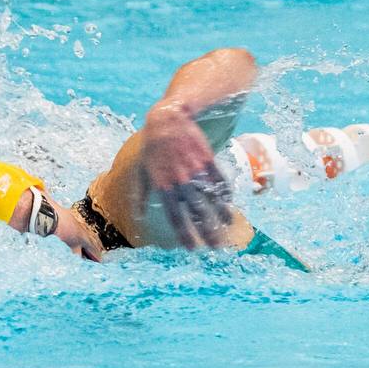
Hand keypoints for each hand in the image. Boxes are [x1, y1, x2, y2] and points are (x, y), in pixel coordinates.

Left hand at [139, 103, 232, 248]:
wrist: (167, 119)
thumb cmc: (152, 146)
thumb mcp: (142, 170)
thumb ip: (141, 194)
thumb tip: (139, 215)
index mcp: (164, 187)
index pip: (176, 217)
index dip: (185, 234)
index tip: (192, 248)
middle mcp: (181, 182)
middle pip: (197, 213)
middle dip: (208, 231)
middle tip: (217, 246)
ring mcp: (195, 170)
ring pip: (211, 197)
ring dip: (221, 214)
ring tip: (229, 226)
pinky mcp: (207, 159)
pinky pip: (218, 179)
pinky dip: (225, 192)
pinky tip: (230, 202)